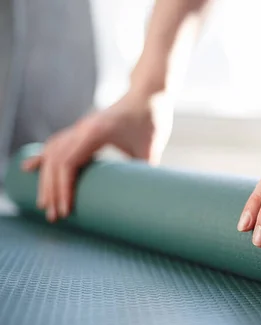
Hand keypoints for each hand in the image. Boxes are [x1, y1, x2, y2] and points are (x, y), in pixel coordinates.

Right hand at [21, 90, 172, 221]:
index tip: (67, 210)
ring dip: (46, 180)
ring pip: (52, 154)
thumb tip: (145, 201)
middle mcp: (82, 128)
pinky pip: (56, 143)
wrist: (149, 94)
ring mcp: (80, 127)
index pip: (70, 163)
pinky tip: (30, 168)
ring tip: (43, 204)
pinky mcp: (82, 128)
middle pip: (56, 162)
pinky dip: (43, 158)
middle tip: (53, 217)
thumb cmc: (152, 120)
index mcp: (96, 132)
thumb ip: (144, 173)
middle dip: (52, 191)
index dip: (65, 188)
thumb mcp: (151, 149)